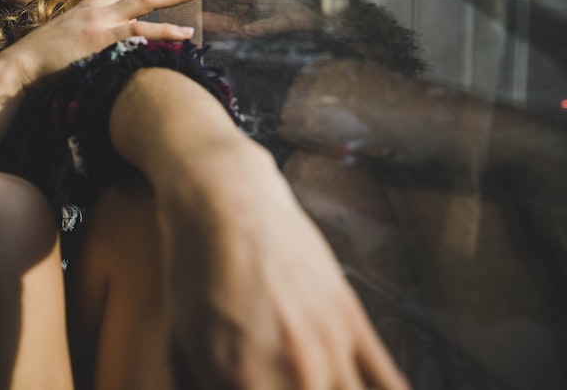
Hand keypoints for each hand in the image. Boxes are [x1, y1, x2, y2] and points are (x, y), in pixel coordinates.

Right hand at [5, 0, 208, 85]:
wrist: (21, 65)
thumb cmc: (45, 57)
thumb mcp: (73, 37)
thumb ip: (95, 32)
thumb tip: (114, 38)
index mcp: (96, 4)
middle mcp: (100, 6)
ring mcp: (101, 20)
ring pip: (147, 0)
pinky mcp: (101, 38)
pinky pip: (139, 31)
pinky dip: (164, 31)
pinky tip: (186, 32)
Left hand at [165, 159, 409, 389]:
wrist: (224, 198)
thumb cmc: (191, 269)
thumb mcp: (179, 344)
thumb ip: (198, 389)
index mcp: (242, 383)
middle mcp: (294, 374)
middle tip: (287, 389)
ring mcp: (330, 348)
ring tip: (316, 389)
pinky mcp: (352, 321)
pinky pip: (389, 384)